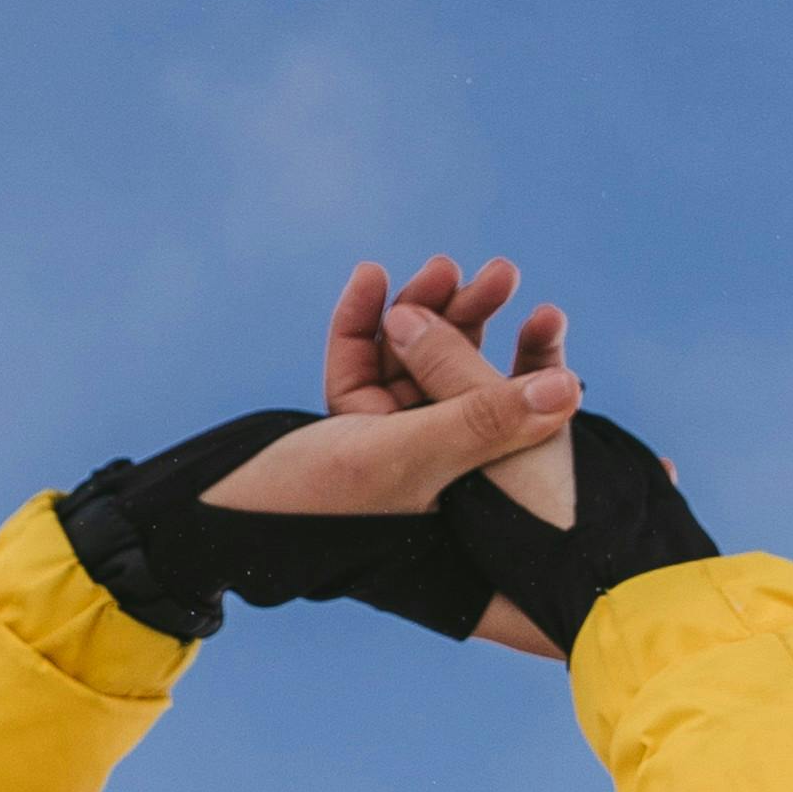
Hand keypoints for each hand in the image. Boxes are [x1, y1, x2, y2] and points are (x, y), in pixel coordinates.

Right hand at [198, 258, 578, 556]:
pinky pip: (362, 361)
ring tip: (437, 266)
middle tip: (498, 271)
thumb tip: (569, 388)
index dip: (529, 364)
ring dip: (423, 310)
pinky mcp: (343, 421)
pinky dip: (366, 320)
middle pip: (461, 380)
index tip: (545, 313)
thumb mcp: (419, 458)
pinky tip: (372, 279)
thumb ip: (485, 418)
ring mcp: (385, 442)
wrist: (223, 525)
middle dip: (475, 324)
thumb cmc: (327, 506)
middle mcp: (430, 466)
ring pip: (413, 362)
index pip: (505, 417)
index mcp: (461, 489)